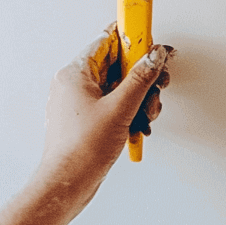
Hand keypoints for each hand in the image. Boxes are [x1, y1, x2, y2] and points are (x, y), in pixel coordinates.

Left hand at [34, 24, 172, 206]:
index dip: (131, 40)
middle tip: (158, 85)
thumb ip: (140, 79)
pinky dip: (128, 113)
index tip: (149, 40)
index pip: (106, 42)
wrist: (67, 185)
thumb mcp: (119, 108)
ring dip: (138, 99)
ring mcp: (80, 103)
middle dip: (141, 78)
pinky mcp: (86, 120)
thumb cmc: (81, 149)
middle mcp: (74, 85)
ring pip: (117, 88)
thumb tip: (153, 56)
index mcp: (75, 74)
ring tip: (147, 114)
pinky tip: (138, 127)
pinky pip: (112, 106)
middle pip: (116, 67)